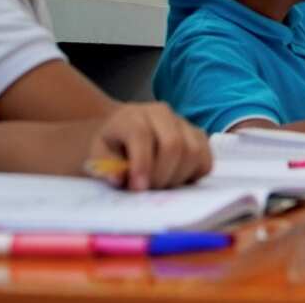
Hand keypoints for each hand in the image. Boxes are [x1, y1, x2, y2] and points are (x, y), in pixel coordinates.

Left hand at [90, 103, 211, 190]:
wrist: (126, 130)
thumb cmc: (112, 146)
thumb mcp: (98, 154)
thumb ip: (107, 167)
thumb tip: (120, 178)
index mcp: (132, 116)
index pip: (142, 135)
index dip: (142, 164)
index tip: (138, 188)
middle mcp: (161, 113)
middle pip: (174, 144)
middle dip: (163, 174)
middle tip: (151, 191)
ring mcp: (184, 122)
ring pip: (194, 151)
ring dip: (179, 176)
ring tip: (162, 186)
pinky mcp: (199, 135)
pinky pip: (206, 158)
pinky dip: (194, 174)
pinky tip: (176, 179)